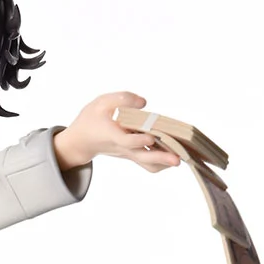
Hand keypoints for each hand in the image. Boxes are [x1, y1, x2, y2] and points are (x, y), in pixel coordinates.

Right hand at [53, 93, 180, 174]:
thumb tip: (144, 103)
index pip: (126, 141)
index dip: (139, 140)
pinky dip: (162, 162)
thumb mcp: (101, 102)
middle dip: (160, 158)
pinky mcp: (133, 155)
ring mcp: (128, 153)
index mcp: (111, 134)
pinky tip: (174, 153)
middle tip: (178, 159)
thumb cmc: (91, 118)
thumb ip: (122, 98)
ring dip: (164, 162)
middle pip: (142, 157)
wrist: (82, 141)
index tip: (152, 137)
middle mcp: (121, 147)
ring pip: (147, 164)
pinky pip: (148, 163)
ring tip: (181, 157)